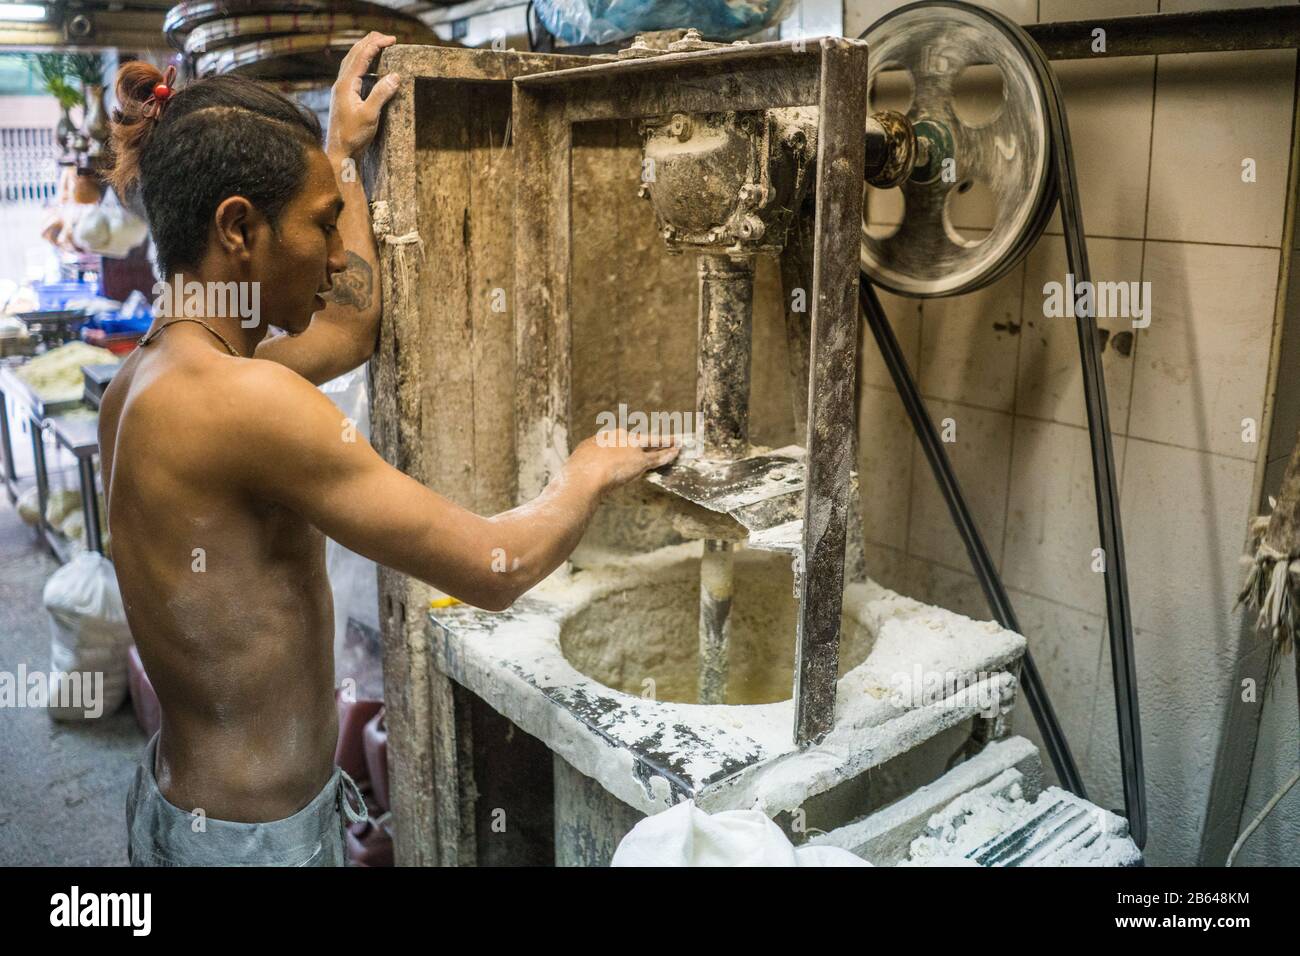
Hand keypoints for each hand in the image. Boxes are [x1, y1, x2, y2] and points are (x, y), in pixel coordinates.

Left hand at [326, 32, 402, 160]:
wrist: (340, 152)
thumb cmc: (353, 136)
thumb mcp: (370, 116)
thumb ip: (381, 94)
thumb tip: (395, 75)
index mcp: (346, 84)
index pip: (362, 56)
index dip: (376, 45)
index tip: (392, 40)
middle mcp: (341, 83)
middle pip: (353, 53)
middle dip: (370, 42)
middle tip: (387, 38)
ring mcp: (341, 89)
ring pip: (351, 61)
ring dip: (364, 50)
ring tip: (378, 45)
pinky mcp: (343, 96)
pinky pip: (352, 71)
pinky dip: (362, 62)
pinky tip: (369, 66)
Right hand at [569, 429, 680, 492]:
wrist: (585, 476)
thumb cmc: (578, 474)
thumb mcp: (579, 463)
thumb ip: (586, 463)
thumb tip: (580, 472)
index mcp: (604, 438)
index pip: (619, 440)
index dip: (626, 446)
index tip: (629, 450)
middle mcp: (619, 438)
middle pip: (639, 438)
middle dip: (650, 440)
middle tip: (659, 439)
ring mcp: (631, 448)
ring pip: (653, 444)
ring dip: (666, 443)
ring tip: (676, 441)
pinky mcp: (640, 460)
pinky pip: (658, 457)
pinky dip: (669, 454)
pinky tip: (677, 451)